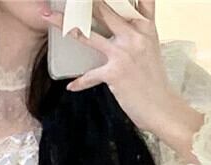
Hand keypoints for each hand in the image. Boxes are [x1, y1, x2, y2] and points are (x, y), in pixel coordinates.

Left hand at [42, 0, 203, 159]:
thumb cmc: (155, 79)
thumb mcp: (151, 46)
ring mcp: (124, 52)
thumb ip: (139, 27)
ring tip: (48, 17)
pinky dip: (80, 81)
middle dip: (82, 1)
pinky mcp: (115, 72)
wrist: (162, 108)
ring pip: (88, 33)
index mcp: (145, 25)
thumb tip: (125, 18)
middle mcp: (134, 34)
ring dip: (65, 24)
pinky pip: (91, 75)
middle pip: (104, 7)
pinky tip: (71, 85)